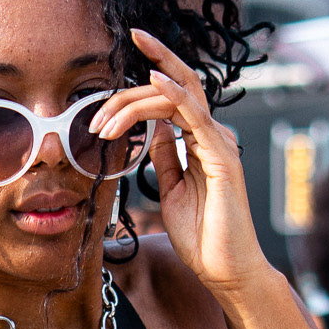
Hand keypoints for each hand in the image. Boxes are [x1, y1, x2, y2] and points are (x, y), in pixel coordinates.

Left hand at [93, 29, 268, 299]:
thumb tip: (153, 130)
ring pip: (178, 97)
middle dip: (140, 76)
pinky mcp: (222, 157)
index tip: (122, 59)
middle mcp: (212, 135)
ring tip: (105, 121)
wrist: (224, 270)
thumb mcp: (170, 190)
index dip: (150, 73)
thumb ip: (164, 158)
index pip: (174, 95)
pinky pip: (195, 116)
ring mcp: (219, 143)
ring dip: (136, 102)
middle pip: (176, 86)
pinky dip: (173, 94)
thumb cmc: (202, 236)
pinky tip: (154, 81)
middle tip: (104, 93)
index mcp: (200, 140)